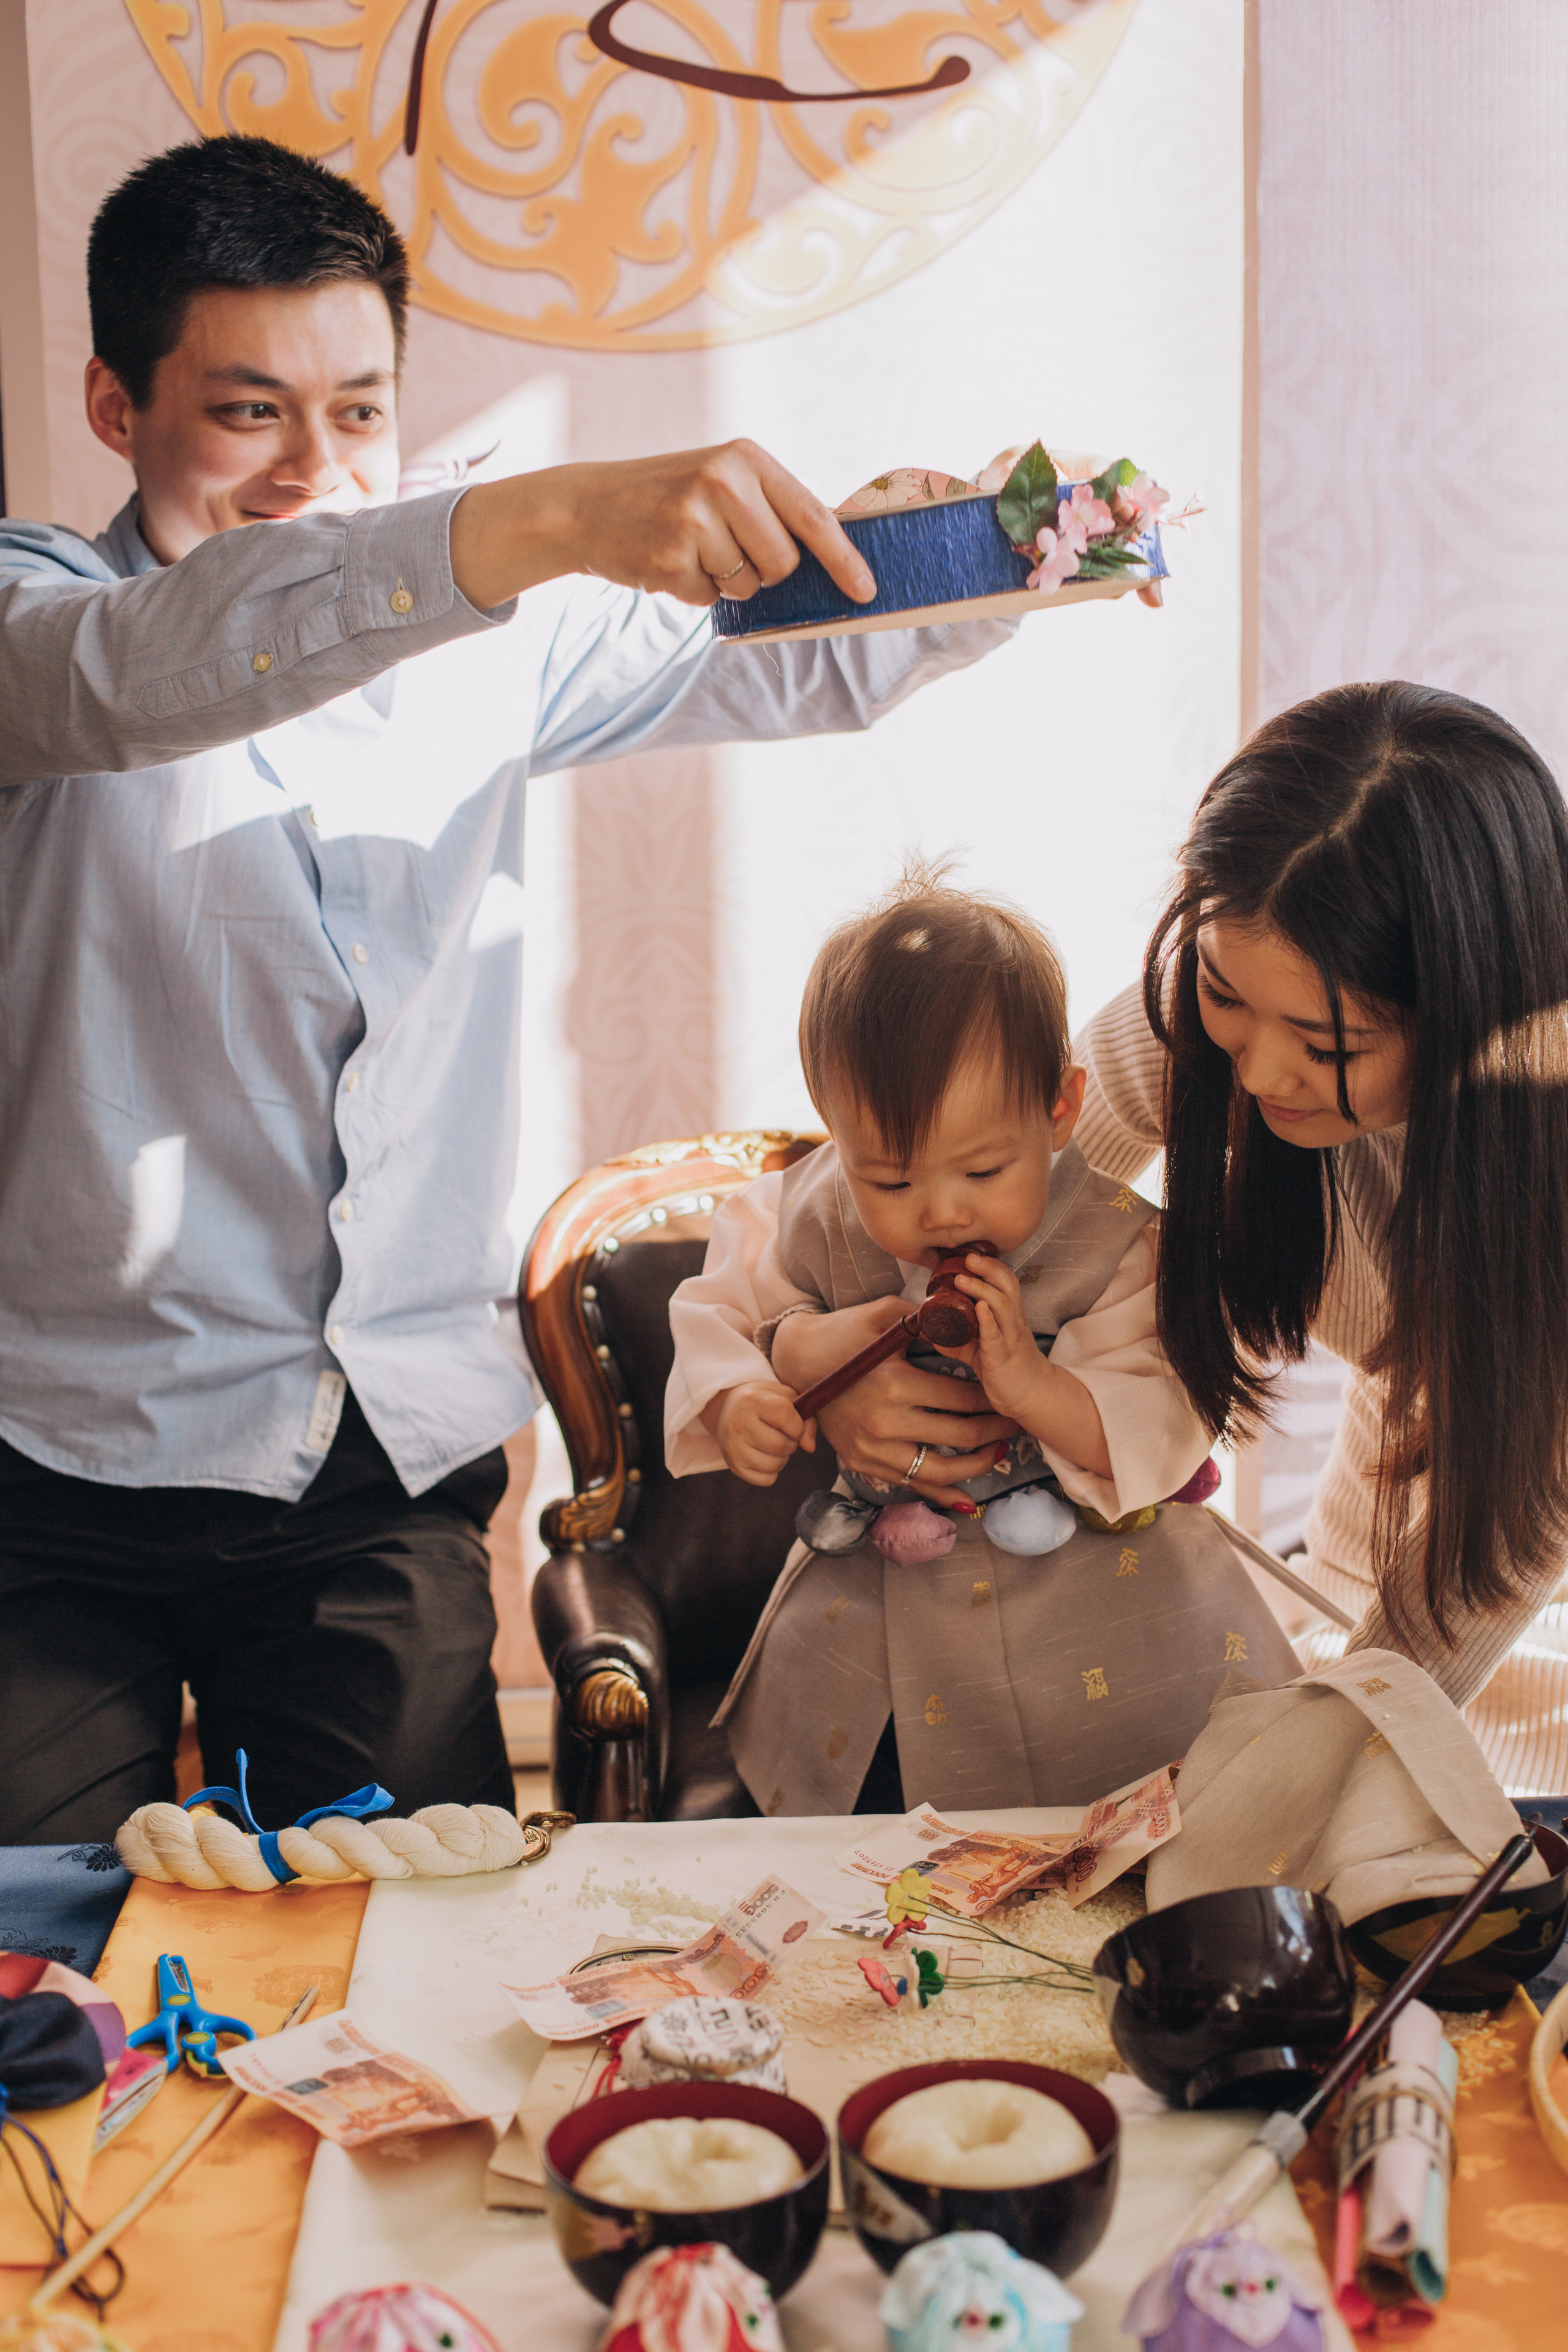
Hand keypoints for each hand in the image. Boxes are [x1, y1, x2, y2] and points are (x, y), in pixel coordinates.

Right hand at [448, 440, 875, 611]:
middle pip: (783, 562)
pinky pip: (709, 598)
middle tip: (724, 545)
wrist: (589, 504)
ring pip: (748, 586)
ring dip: (725, 581)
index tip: (865, 590)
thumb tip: (835, 556)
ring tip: (692, 548)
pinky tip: (669, 560)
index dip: (843, 560)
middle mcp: (723, 481)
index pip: (812, 516)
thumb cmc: (670, 497)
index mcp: (745, 458)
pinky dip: (693, 590)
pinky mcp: (669, 557)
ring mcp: (694, 519)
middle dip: (763, 569)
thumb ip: (772, 508)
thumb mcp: (723, 479)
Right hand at [706, 1381, 810, 1486]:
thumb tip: (809, 1447)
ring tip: (774, 1444)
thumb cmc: (765, 1402)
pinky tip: (765, 1455)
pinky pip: (767, 1480)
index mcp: (752, 1400)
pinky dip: (773, 1471)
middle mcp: (738, 1424)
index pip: (784, 1415)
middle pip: (781, 1445)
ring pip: (775, 1465)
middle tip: (784, 1434)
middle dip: (791, 1443)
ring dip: (783, 1457)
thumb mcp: (786, 1398)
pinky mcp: (734, 1466)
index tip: (795, 1424)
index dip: (798, 1424)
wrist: (729, 1410)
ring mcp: (733, 1447)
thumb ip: (806, 1419)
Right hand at [773, 1297, 1017, 1507]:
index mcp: (894, 1383)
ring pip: (939, 1471)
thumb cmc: (846, 1332)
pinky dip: (941, 1495)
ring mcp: (872, 1449)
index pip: (962, 1397)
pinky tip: (967, 1498)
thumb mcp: (886, 1315)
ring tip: (999, 1453)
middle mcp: (884, 1422)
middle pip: (959, 1435)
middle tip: (1016, 1423)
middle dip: (996, 1430)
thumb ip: (929, 1319)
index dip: (992, 1397)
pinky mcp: (863, 1463)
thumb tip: (972, 1321)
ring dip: (977, 1466)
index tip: (1008, 1393)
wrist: (798, 1360)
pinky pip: (911, 1485)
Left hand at [953, 1253, 1111, 1479]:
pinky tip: (979, 1309)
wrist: (1032, 1395)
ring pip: (1002, 1306)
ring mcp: (1010, 1338)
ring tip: (962, 1279)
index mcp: (1009, 1315)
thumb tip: (929, 1330)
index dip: (991, 1265)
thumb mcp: (980, 1348)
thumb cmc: (1007, 1367)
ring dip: (982, 1290)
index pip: (1005, 1281)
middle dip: (989, 1268)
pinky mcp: (1004, 1357)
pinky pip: (997, 1336)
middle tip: (968, 1257)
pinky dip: (988, 1321)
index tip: (971, 1254)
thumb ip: (958, 1338)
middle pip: (1008, 1285)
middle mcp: (1013, 1322)